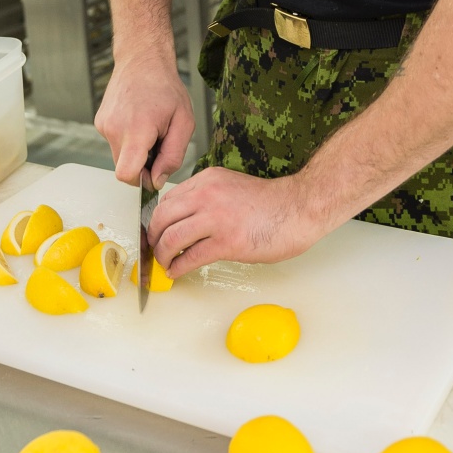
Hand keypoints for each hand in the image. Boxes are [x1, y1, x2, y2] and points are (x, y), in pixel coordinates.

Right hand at [95, 48, 193, 187]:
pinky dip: (128, 140)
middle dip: (142, 165)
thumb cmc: (166, 88)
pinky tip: (138, 121)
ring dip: (136, 151)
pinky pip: (115, 144)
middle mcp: (114, 129)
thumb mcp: (184, 123)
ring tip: (150, 128)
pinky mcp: (100, 123)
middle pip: (125, 168)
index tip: (154, 173)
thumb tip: (157, 181)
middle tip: (159, 142)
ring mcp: (104, 125)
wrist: (142, 60)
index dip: (141, 182)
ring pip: (120, 157)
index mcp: (137, 130)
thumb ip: (172, 156)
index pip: (126, 174)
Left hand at [148, 167, 324, 278]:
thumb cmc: (273, 203)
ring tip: (165, 263)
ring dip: (162, 254)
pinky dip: (178, 267)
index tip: (158, 232)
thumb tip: (188, 222)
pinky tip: (177, 271)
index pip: (168, 200)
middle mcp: (207, 195)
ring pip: (171, 238)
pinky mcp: (226, 242)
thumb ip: (208, 199)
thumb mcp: (232, 187)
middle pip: (162, 218)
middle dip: (153, 237)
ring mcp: (216, 218)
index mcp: (208, 180)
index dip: (159, 220)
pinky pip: (190, 257)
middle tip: (154, 249)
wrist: (299, 209)